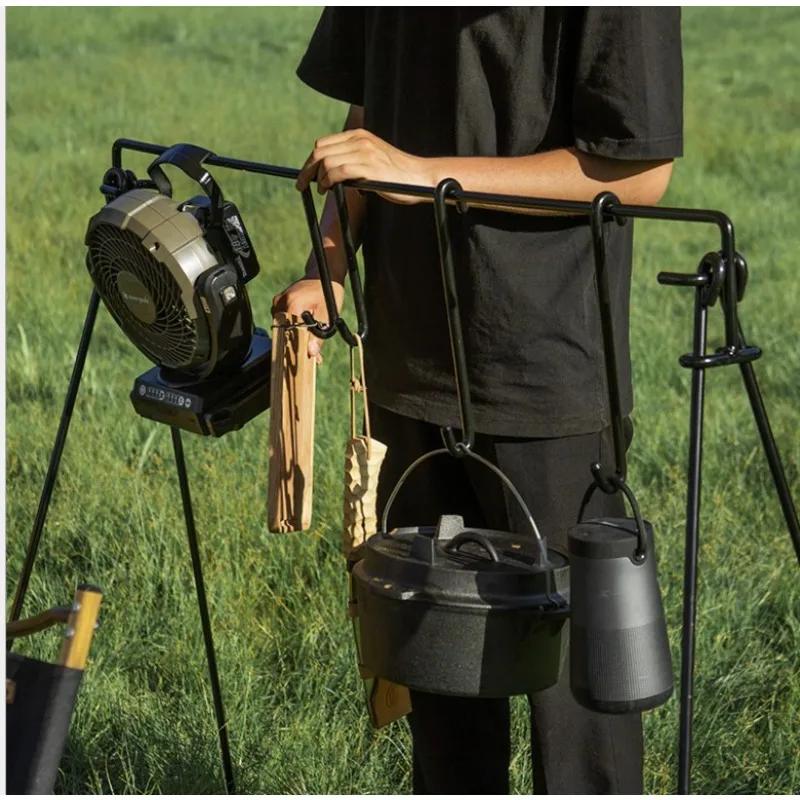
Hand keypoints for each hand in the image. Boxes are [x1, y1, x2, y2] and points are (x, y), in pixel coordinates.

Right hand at [271, 278, 345, 362]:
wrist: (325, 275)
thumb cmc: (328, 291)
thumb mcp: (328, 315)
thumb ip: (318, 335)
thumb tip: (311, 353)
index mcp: (291, 304)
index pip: (289, 335)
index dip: (299, 349)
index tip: (308, 359)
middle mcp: (280, 303)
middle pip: (285, 334)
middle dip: (299, 347)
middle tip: (315, 358)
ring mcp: (278, 304)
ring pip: (284, 330)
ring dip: (297, 339)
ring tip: (312, 347)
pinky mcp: (279, 305)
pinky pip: (284, 323)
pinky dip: (295, 331)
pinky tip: (307, 336)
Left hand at [295, 128, 433, 203]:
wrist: (421, 177)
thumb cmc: (398, 175)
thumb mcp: (373, 160)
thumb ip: (354, 161)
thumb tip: (330, 173)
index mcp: (359, 136)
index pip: (324, 144)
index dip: (310, 160)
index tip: (305, 175)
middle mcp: (360, 140)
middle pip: (320, 151)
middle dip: (307, 169)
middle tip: (301, 184)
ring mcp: (364, 153)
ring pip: (326, 161)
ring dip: (317, 177)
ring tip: (319, 189)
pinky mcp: (369, 168)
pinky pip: (338, 171)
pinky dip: (327, 181)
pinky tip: (326, 189)